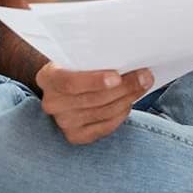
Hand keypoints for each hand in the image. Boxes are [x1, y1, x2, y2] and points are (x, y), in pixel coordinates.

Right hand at [36, 62, 153, 144]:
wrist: (65, 87)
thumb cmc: (76, 67)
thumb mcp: (76, 57)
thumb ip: (94, 57)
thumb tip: (129, 57)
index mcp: (47, 78)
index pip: (69, 82)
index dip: (94, 81)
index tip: (117, 77)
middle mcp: (52, 103)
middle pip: (92, 98)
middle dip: (124, 87)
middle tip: (144, 77)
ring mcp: (63, 122)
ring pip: (103, 112)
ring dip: (127, 99)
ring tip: (142, 85)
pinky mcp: (75, 136)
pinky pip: (105, 127)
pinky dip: (121, 114)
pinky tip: (129, 102)